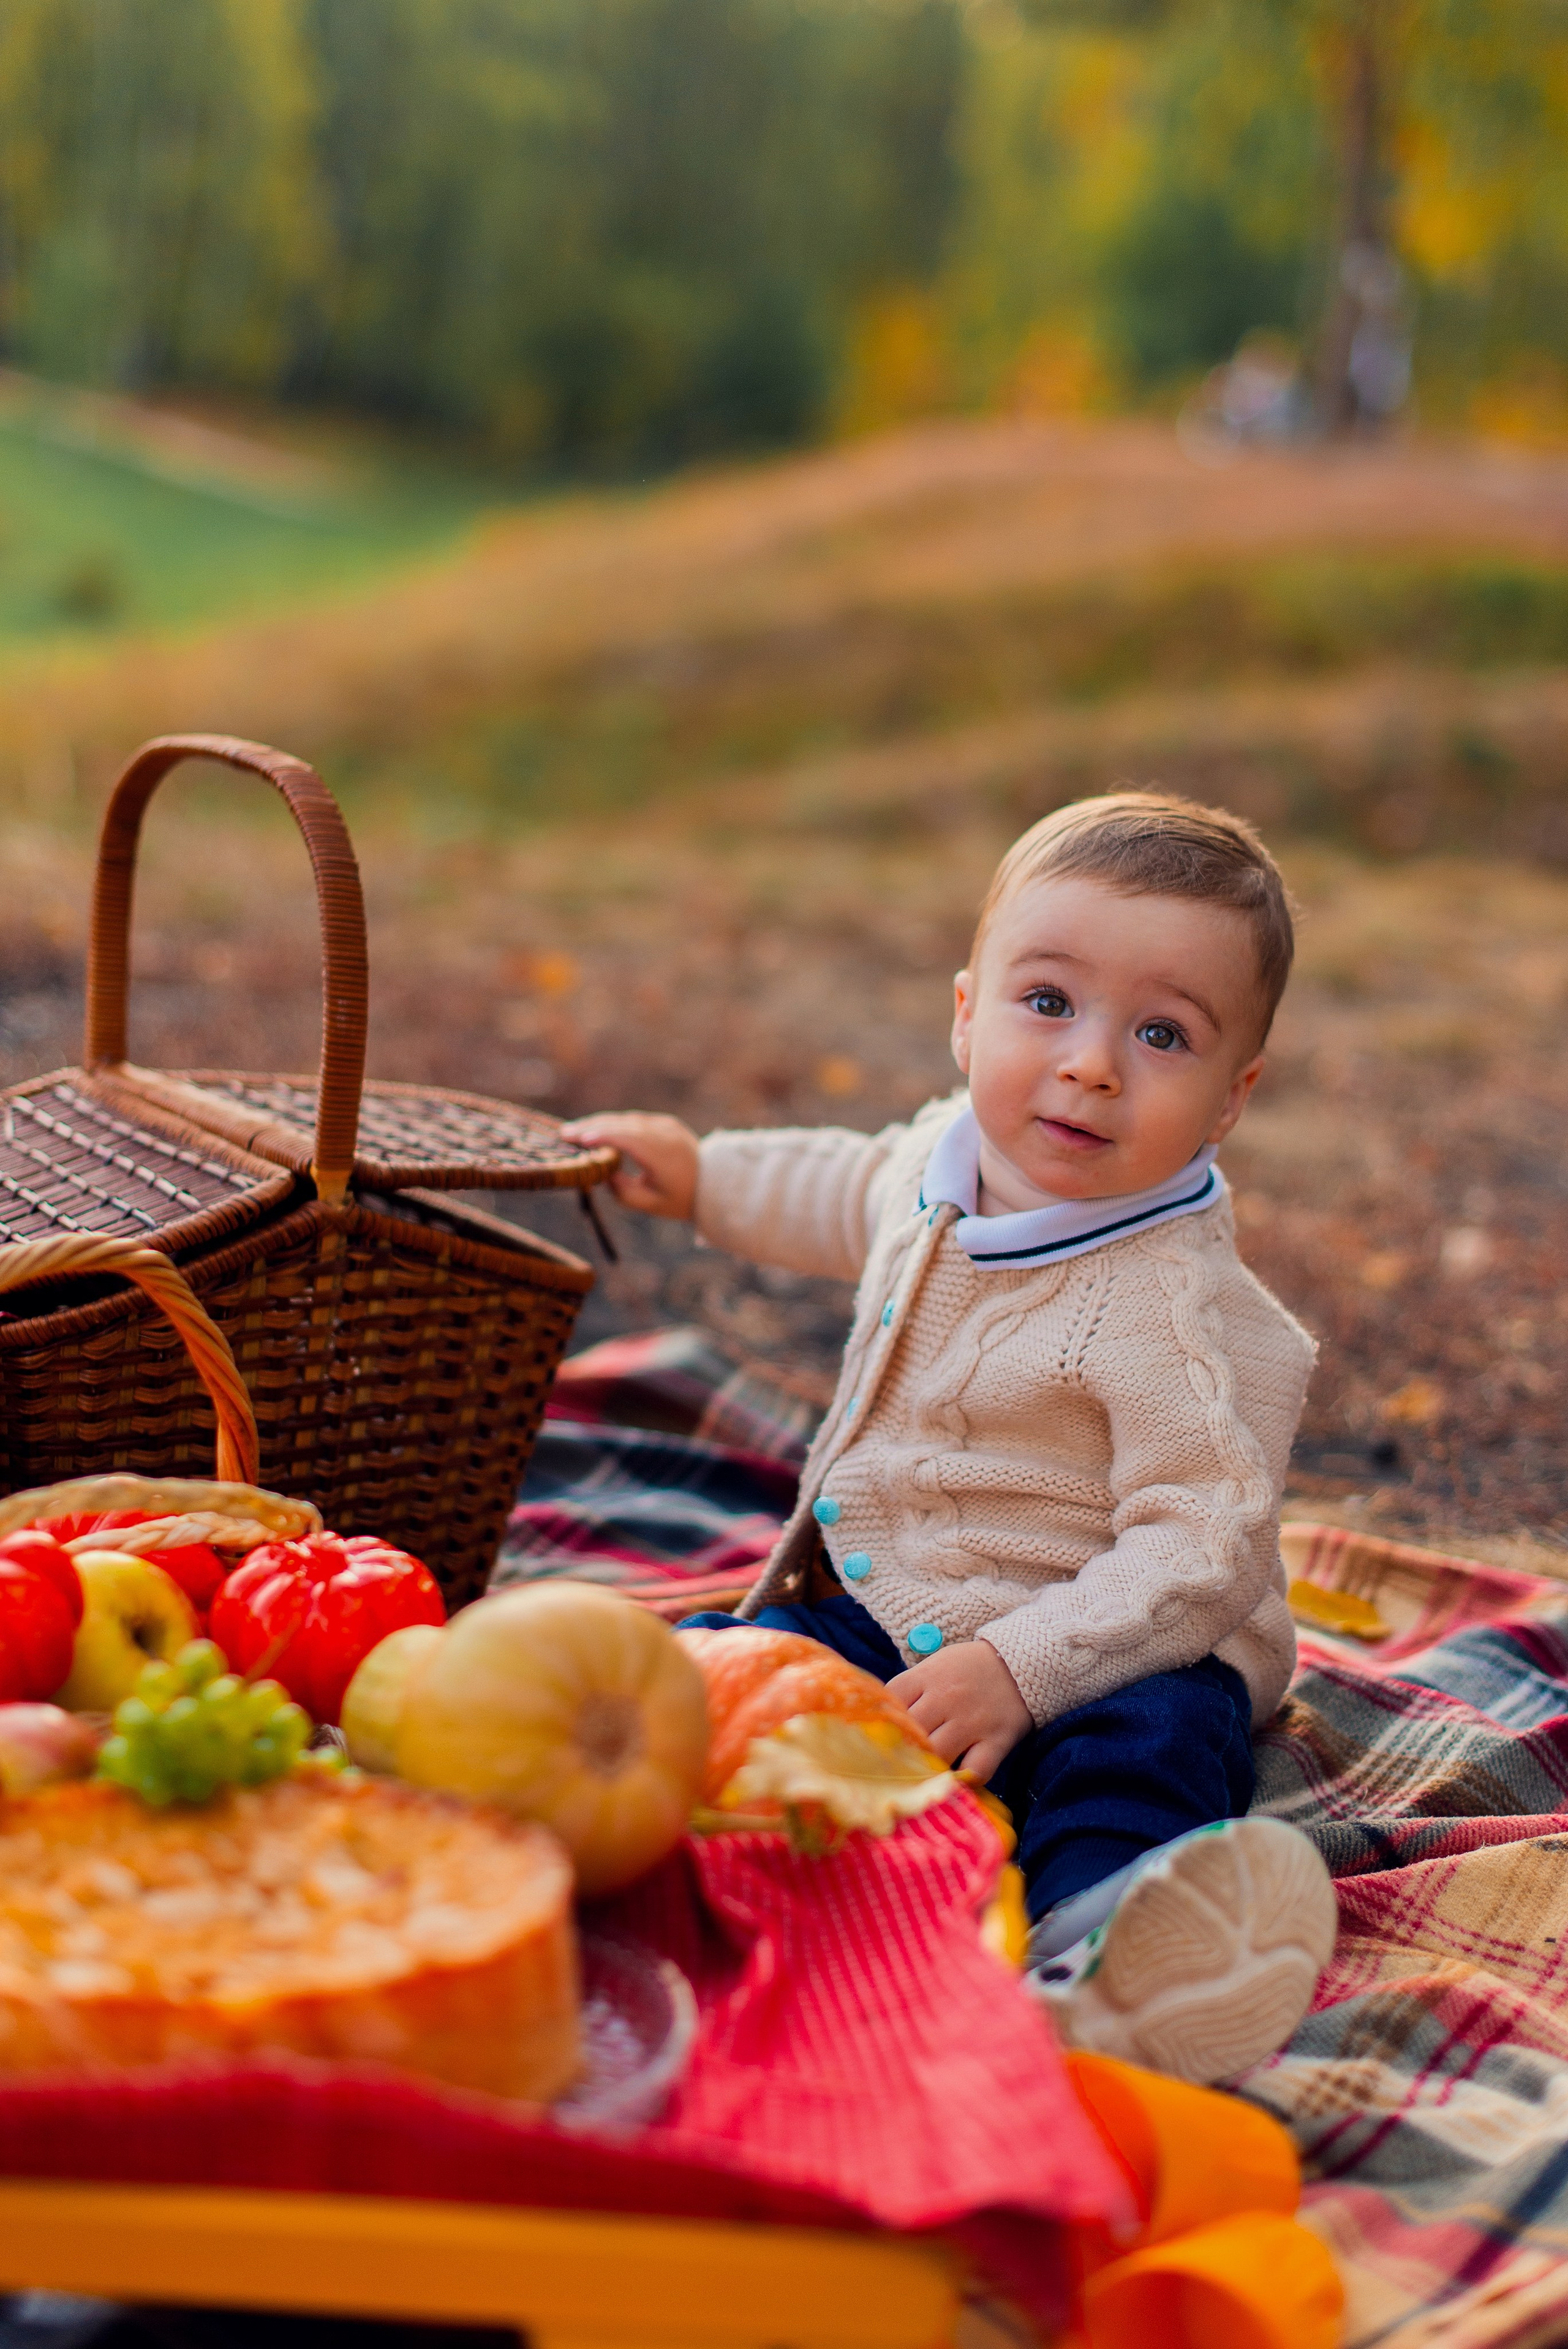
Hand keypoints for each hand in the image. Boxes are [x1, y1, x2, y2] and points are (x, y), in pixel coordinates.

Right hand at [559, 1111, 699, 1218]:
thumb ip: (623, 1191)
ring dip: (601, 1123)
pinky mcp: (666, 1122)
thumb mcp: (651, 1204)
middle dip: (592, 1127)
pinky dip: (616, 1123)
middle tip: (565, 1133)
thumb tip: (601, 1173)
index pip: (627, 1138)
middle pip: (623, 1124)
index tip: (578, 1139)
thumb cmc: (681, 1199)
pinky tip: (598, 1129)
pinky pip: (635, 1120)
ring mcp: (666, 1125)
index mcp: (663, 1155)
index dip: (601, 1137)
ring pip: (627, 1119)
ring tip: (576, 1131)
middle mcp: (665, 1134)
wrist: (715, 1183)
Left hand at [886, 1639, 1031, 1781]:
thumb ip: (910, 1690)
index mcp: (928, 1677)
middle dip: (901, 1748)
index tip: (881, 1733)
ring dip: (927, 1768)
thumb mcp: (935, 1666)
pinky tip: (955, 1782)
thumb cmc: (968, 1668)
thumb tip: (883, 1720)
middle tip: (896, 1763)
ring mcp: (973, 1721)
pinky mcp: (997, 1740)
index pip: (891, 1699)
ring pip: (938, 1755)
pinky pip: (977, 1770)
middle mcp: (947, 1698)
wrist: (1020, 1662)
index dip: (883, 1718)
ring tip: (922, 1775)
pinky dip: (964, 1781)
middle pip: (911, 1731)